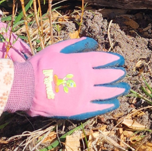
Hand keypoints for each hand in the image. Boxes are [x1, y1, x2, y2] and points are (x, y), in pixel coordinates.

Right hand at [11, 38, 127, 118]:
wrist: (26, 88)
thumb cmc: (39, 66)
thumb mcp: (56, 49)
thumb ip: (76, 44)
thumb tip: (92, 42)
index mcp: (82, 62)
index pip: (106, 59)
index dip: (115, 60)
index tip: (119, 60)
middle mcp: (88, 78)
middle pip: (110, 75)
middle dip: (119, 73)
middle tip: (123, 73)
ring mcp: (85, 94)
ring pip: (109, 92)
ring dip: (119, 89)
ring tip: (124, 88)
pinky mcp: (80, 109)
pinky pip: (99, 107)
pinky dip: (109, 104)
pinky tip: (114, 103)